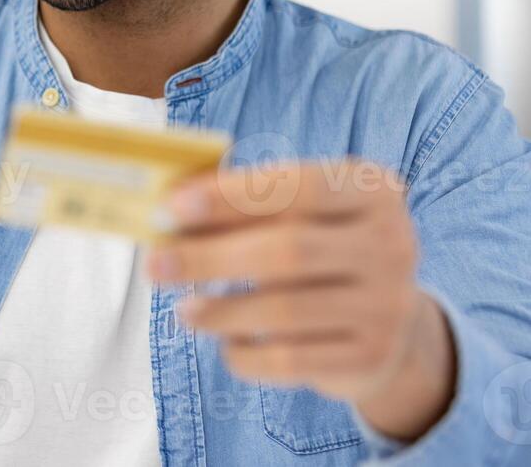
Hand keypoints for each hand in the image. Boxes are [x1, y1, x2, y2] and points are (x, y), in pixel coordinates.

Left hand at [147, 158, 455, 441]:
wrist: (391, 322)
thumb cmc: (320, 247)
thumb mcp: (300, 213)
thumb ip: (247, 204)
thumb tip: (168, 211)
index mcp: (373, 190)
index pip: (298, 186)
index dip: (231, 196)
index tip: (172, 208)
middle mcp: (392, 245)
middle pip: (287, 250)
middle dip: (209, 257)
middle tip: (155, 264)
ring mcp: (387, 305)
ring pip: (284, 310)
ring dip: (219, 311)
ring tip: (184, 310)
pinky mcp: (371, 357)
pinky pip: (289, 361)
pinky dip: (244, 352)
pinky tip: (225, 341)